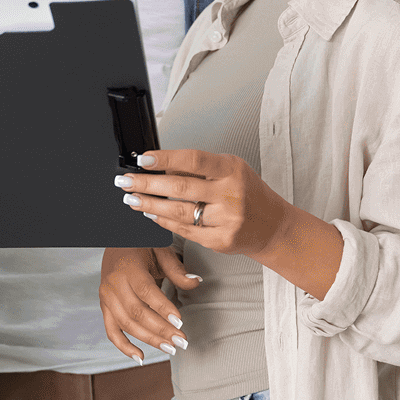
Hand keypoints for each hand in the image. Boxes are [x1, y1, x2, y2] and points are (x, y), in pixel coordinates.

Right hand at [99, 246, 199, 362]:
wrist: (115, 243)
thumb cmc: (141, 246)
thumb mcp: (160, 250)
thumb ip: (177, 269)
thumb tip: (197, 282)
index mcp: (128, 268)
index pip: (146, 291)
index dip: (163, 308)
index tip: (180, 323)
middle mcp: (114, 284)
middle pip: (137, 312)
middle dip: (160, 330)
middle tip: (182, 342)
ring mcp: (106, 297)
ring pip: (126, 324)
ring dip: (149, 340)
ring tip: (171, 349)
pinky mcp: (104, 307)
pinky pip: (111, 331)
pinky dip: (124, 346)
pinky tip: (141, 357)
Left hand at [115, 150, 342, 299]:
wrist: (273, 226)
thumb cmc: (247, 192)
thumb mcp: (231, 170)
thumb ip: (201, 168)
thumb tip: (159, 164)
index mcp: (232, 169)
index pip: (192, 160)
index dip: (165, 159)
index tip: (142, 159)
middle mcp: (230, 194)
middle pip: (180, 188)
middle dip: (147, 185)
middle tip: (126, 181)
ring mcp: (226, 219)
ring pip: (179, 212)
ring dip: (150, 205)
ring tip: (132, 199)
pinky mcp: (221, 241)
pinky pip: (185, 231)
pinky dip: (164, 222)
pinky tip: (151, 215)